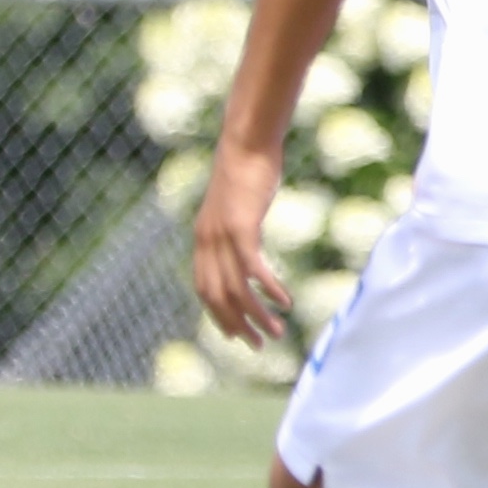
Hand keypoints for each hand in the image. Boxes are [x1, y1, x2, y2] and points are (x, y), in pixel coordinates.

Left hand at [191, 135, 292, 344]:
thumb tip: (245, 240)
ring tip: (277, 332)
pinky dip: (268, 289)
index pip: (205, 289)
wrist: (245, 143)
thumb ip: (236, 227)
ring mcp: (222, 236)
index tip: (237, 334)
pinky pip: (253, 269)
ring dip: (257, 315)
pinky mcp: (241, 227)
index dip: (219, 316)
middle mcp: (207, 242)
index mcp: (203, 239)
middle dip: (238, 325)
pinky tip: (285, 302)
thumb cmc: (246, 171)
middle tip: (259, 344)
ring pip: (236, 289)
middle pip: (218, 297)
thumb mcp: (236, 206)